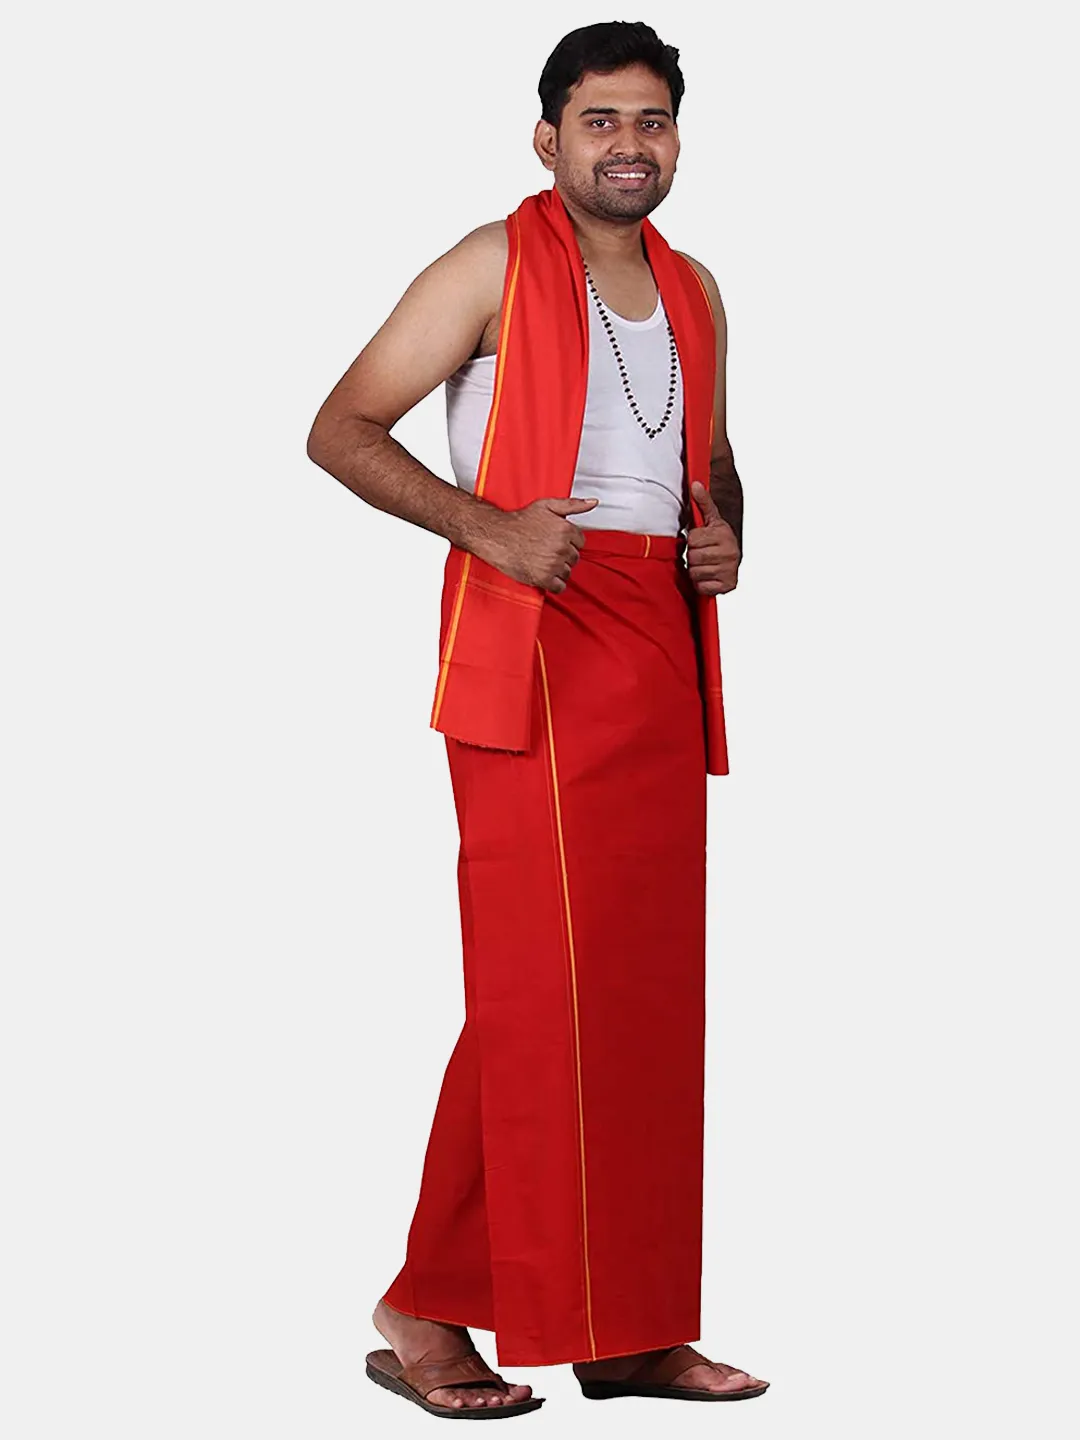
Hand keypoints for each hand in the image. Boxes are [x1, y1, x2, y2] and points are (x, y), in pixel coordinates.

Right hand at [478, 496, 598, 592]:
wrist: (497, 536)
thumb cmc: (519, 522)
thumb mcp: (547, 505)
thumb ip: (572, 504)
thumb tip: (592, 503)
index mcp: (565, 529)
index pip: (580, 542)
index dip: (568, 542)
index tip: (556, 541)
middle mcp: (561, 547)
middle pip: (574, 558)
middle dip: (563, 556)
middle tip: (547, 550)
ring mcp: (553, 564)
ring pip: (567, 572)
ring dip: (557, 569)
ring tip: (542, 561)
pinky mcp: (544, 578)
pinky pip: (559, 587)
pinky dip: (553, 583)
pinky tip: (543, 574)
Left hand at [686, 481, 739, 594]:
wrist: (733, 554)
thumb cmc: (717, 537)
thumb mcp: (710, 518)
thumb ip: (703, 501)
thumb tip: (696, 485)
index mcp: (724, 535)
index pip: (692, 540)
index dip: (692, 541)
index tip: (701, 540)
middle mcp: (731, 553)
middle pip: (694, 558)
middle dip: (693, 556)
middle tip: (702, 553)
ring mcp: (730, 570)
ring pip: (696, 573)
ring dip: (696, 571)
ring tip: (705, 564)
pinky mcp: (728, 585)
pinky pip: (703, 588)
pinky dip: (702, 584)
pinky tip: (709, 576)